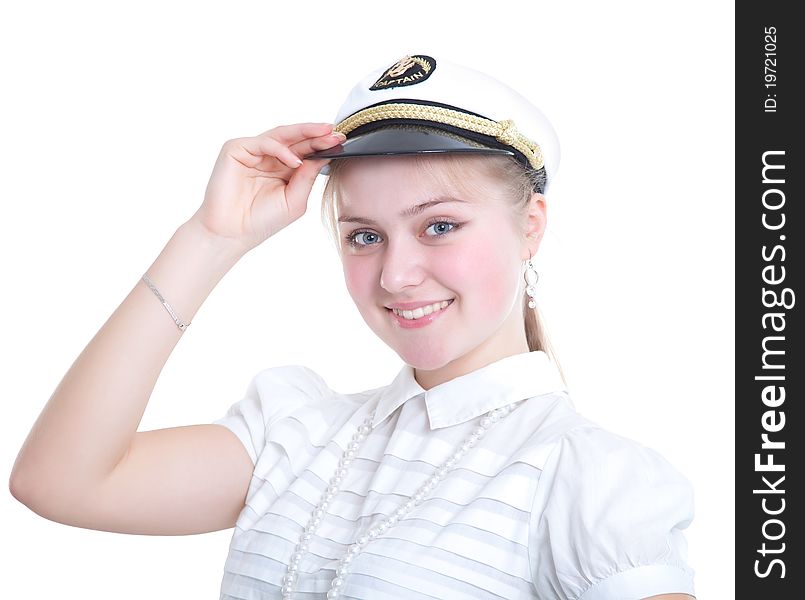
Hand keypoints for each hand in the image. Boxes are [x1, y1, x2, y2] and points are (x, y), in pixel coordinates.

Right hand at [189, 123, 344, 252]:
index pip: (305, 151)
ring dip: (304, 133)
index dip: (322, 145)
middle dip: (317, 134)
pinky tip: (295, 160)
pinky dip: (281, 150)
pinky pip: (264, 143)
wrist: (232, 233)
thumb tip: (324, 157)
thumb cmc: (262, 220)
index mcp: (283, 168)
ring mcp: (252, 152)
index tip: (342, 141)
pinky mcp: (236, 149)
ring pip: (281, 135)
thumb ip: (307, 177)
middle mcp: (268, 157)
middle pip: (295, 139)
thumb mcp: (295, 200)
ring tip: (324, 134)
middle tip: (336, 132)